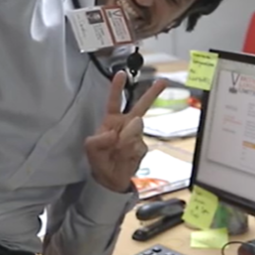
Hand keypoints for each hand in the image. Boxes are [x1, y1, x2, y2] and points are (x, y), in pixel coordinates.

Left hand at [85, 72, 166, 192]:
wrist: (110, 180)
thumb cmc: (99, 161)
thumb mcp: (91, 149)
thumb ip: (98, 140)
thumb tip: (114, 134)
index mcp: (112, 120)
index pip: (114, 101)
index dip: (117, 88)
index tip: (121, 74)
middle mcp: (126, 125)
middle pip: (141, 106)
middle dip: (152, 94)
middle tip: (163, 82)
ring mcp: (136, 136)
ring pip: (136, 130)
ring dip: (125, 140)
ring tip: (117, 151)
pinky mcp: (142, 148)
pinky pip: (138, 146)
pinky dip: (130, 153)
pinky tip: (125, 158)